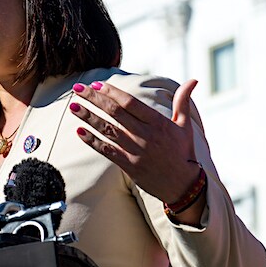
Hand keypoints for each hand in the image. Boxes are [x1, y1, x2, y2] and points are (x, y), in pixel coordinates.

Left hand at [69, 79, 204, 214]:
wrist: (184, 185)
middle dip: (94, 98)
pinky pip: (107, 151)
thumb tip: (192, 80)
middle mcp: (146, 135)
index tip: (95, 84)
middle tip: (77, 88)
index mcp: (158, 122)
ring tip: (73, 106)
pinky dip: (93, 141)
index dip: (111, 92)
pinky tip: (79, 132)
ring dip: (88, 117)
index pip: (130, 102)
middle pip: (115, 112)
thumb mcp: (185, 125)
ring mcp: (136, 150)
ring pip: (108, 130)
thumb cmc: (183, 152)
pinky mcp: (129, 165)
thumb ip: (182, 101)